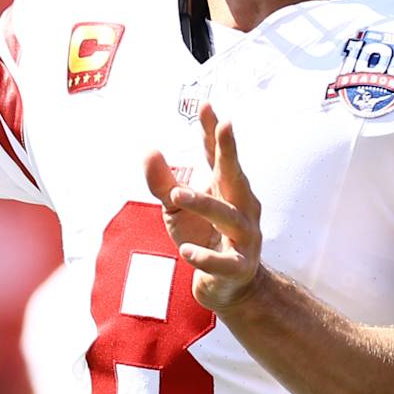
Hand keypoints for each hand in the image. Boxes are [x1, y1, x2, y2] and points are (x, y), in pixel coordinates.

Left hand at [143, 103, 262, 310]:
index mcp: (227, 189)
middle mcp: (242, 207)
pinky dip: (206, 256)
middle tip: (225, 126)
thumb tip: (149, 150)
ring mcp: (244, 237)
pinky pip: (224, 261)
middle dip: (230, 150)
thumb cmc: (202, 237)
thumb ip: (163, 182)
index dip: (213, 131)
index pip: (218, 156)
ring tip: (177, 196)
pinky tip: (186, 251)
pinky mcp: (238, 267)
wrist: (228, 288)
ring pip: (228, 216)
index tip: (207, 105)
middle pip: (236, 175)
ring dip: (204, 204)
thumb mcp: (176, 210)